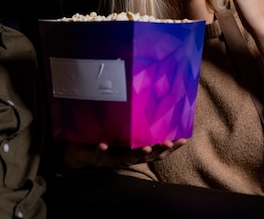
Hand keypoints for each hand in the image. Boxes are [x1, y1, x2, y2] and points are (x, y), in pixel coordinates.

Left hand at [63, 138, 187, 168]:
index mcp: (135, 152)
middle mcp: (127, 157)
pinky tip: (103, 145)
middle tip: (168, 142)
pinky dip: (102, 150)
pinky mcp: (95, 157)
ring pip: (127, 158)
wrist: (80, 153)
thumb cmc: (106, 140)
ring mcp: (112, 158)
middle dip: (158, 150)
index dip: (171, 148)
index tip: (184, 140)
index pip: (157, 151)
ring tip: (145, 147)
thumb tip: (151, 105)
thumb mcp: (123, 134)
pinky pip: (99, 155)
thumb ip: (136, 126)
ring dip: (137, 153)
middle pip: (146, 156)